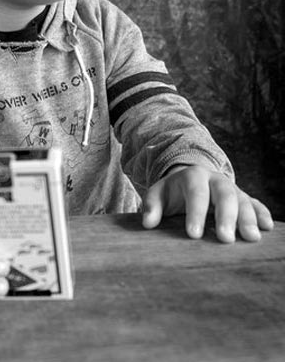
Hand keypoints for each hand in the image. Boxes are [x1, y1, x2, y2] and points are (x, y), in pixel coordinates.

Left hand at [142, 165, 273, 242]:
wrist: (190, 180)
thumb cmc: (172, 192)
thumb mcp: (158, 194)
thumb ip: (152, 206)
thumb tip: (148, 223)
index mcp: (193, 176)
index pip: (195, 193)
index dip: (195, 213)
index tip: (193, 234)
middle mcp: (215, 179)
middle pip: (224, 194)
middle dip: (226, 216)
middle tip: (225, 239)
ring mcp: (231, 188)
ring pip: (243, 200)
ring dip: (248, 218)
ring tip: (251, 238)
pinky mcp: (243, 197)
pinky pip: (255, 203)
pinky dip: (262, 214)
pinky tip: (267, 227)